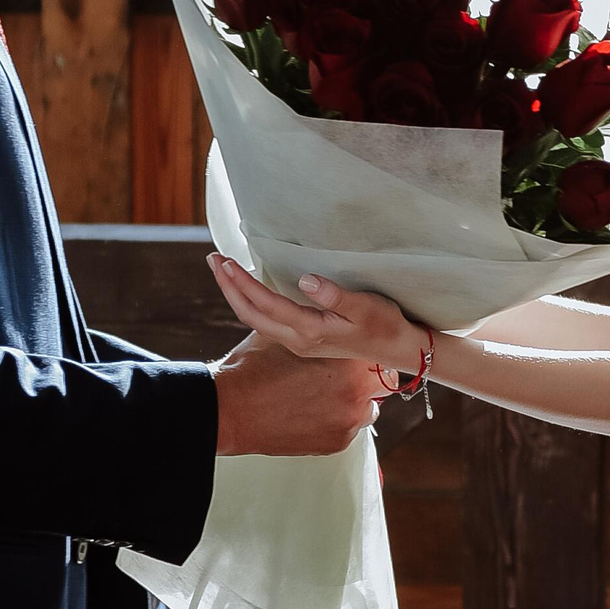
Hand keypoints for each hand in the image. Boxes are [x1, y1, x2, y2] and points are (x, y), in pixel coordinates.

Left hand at [207, 255, 429, 374]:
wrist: (396, 349)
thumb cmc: (384, 323)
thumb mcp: (365, 306)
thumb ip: (335, 294)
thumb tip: (306, 280)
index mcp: (310, 330)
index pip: (266, 304)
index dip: (243, 283)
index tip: (226, 261)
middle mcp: (298, 339)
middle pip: (250, 313)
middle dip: (228, 287)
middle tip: (213, 260)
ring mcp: (298, 341)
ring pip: (255, 318)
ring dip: (236, 293)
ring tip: (223, 270)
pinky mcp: (302, 338)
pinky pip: (266, 320)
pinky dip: (251, 301)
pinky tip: (249, 287)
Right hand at [209, 332, 378, 457]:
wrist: (232, 410)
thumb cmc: (255, 369)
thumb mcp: (285, 336)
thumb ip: (309, 329)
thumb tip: (313, 315)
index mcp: (348, 357)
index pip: (373, 352)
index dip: (359, 354)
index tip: (349, 355)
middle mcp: (357, 389)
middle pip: (379, 381)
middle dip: (362, 378)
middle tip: (340, 376)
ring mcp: (350, 419)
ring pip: (366, 408)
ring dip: (351, 402)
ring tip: (324, 397)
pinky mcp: (338, 443)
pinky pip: (347, 429)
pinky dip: (334, 422)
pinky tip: (313, 414)